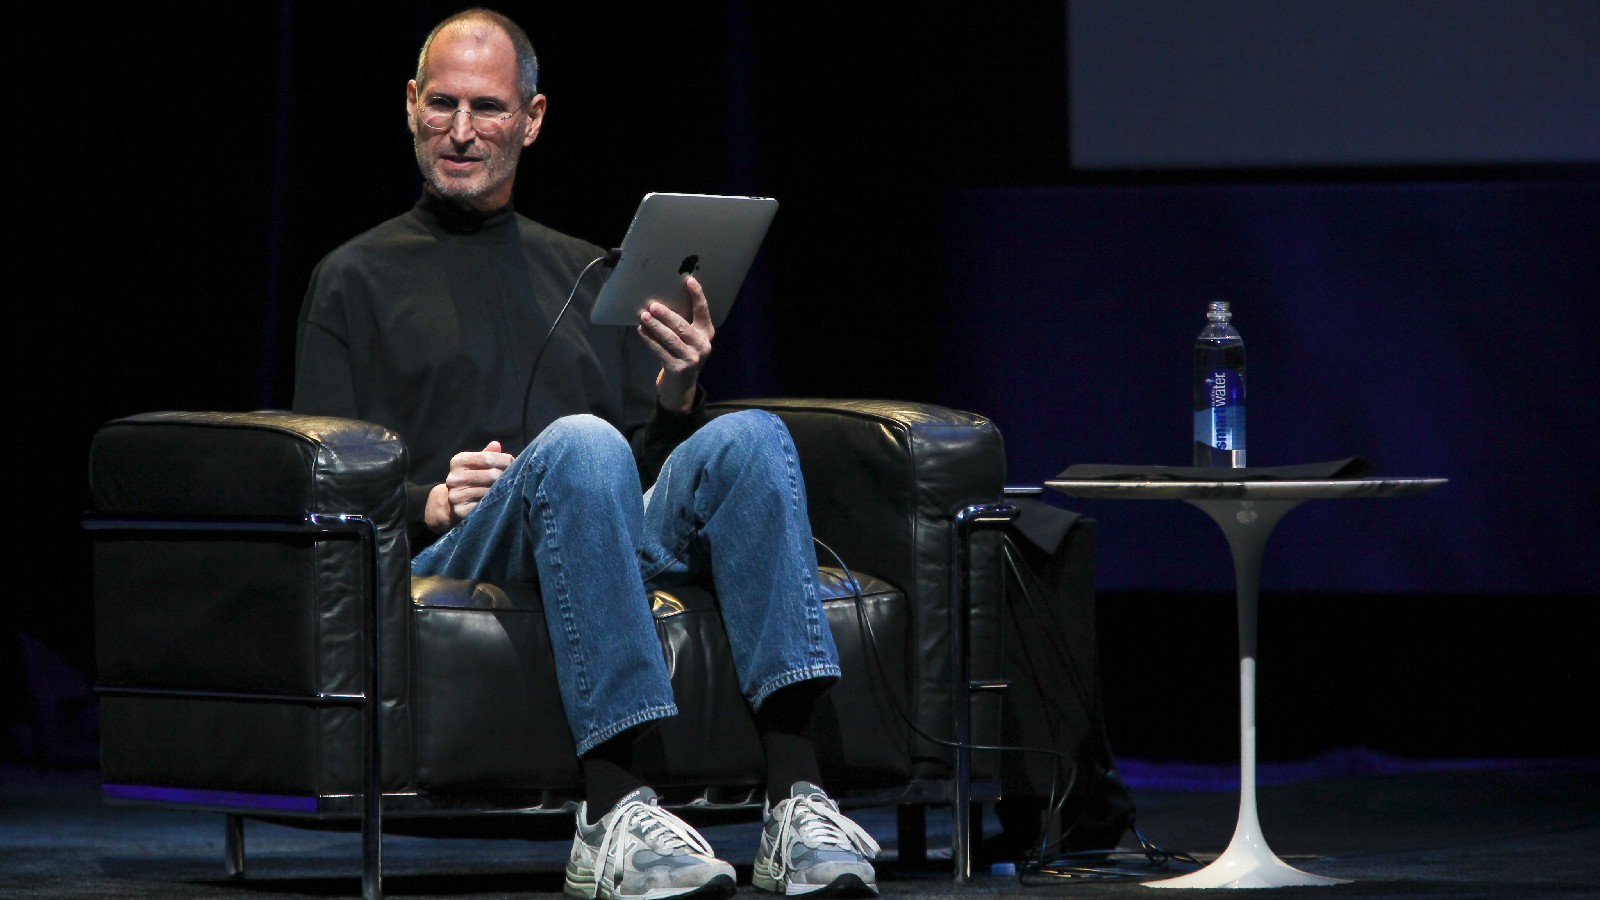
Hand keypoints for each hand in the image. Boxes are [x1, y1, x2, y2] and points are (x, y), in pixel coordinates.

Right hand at [425, 440, 514, 531]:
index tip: (512, 462)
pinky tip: (500, 499)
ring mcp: (457, 495)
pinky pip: (486, 505)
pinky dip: (496, 502)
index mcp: (458, 461)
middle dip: (507, 475)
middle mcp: (454, 478)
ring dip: (503, 489)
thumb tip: (496, 444)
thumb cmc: (469, 478)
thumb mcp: (474, 463)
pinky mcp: (461, 510)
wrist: (449, 502)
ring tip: (509, 487)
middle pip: (491, 474)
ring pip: (490, 491)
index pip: (487, 458)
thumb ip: (486, 454)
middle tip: (514, 476)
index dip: (504, 459)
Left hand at [638, 275, 713, 411]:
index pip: (702, 311)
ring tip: (643, 316)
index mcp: (706, 333)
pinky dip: (649, 340)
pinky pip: (660, 351)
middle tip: (653, 305)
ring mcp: (691, 359)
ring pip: (670, 338)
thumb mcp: (688, 339)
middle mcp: (702, 345)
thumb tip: (661, 301)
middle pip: (682, 326)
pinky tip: (641, 331)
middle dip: (666, 315)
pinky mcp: (678, 369)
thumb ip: (682, 323)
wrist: (681, 386)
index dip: (697, 295)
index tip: (689, 280)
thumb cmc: (681, 353)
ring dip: (655, 326)